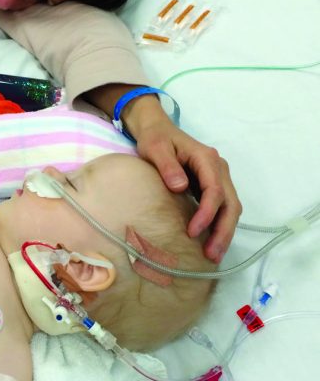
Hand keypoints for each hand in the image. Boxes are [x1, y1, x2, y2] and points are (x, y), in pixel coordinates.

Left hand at [134, 118, 241, 262]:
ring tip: (213, 255)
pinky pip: (221, 208)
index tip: (192, 231)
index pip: (214, 190)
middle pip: (231, 203)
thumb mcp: (155, 148)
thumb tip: (180, 187)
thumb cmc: (155, 139)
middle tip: (212, 254)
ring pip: (230, 208)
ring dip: (224, 232)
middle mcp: (219, 169)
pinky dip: (219, 226)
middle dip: (223, 230)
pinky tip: (211, 243)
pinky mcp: (211, 186)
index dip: (207, 213)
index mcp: (207, 158)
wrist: (157, 131)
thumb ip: (167, 166)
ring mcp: (218, 178)